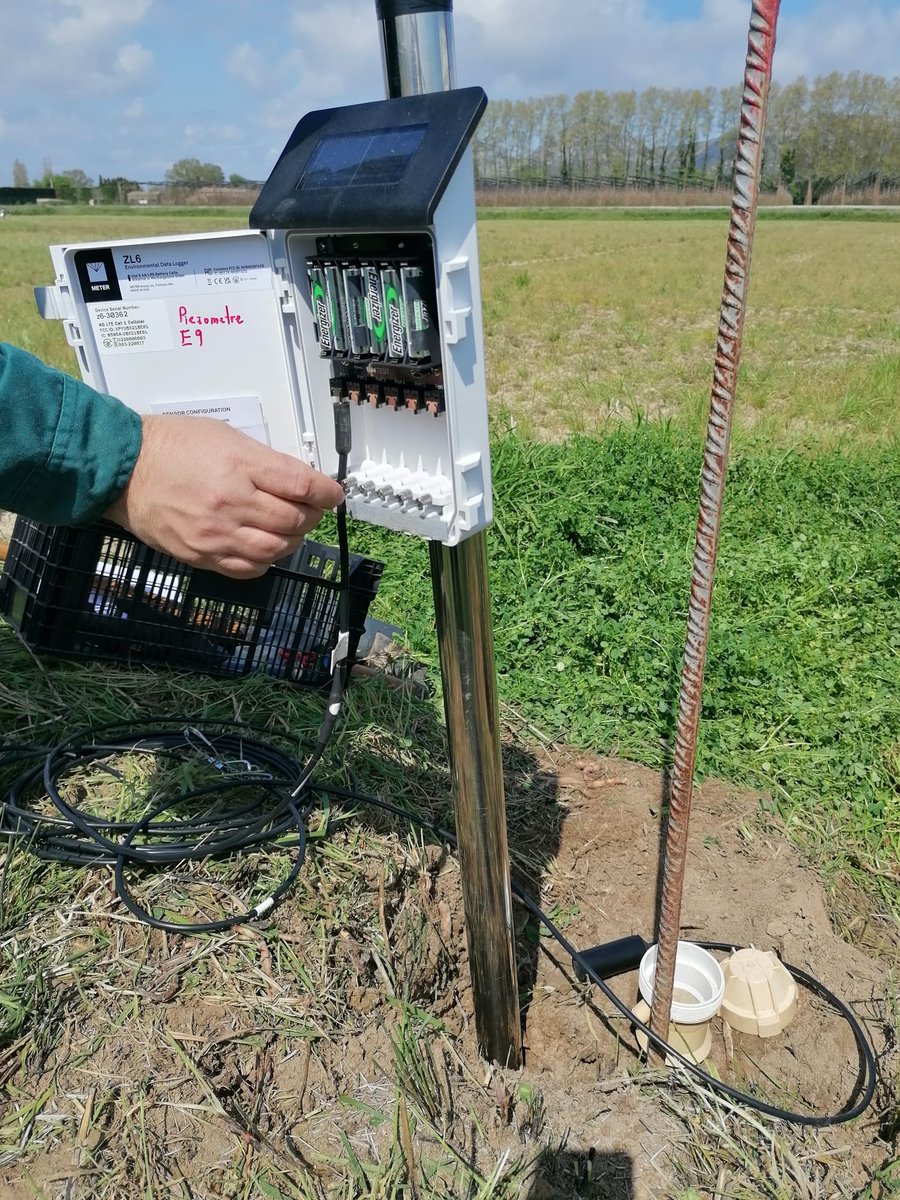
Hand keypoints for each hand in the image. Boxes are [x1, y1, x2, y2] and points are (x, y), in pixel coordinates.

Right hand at [104, 415, 344, 578]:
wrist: (123, 470)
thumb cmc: (171, 447)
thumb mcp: (225, 437)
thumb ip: (264, 462)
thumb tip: (297, 482)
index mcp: (240, 465)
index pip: (301, 484)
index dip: (326, 492)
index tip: (333, 493)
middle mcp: (232, 502)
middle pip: (294, 520)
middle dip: (311, 515)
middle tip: (310, 509)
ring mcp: (217, 533)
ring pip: (276, 549)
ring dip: (292, 540)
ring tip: (289, 528)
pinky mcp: (203, 555)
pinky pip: (249, 568)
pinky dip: (266, 561)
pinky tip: (265, 547)